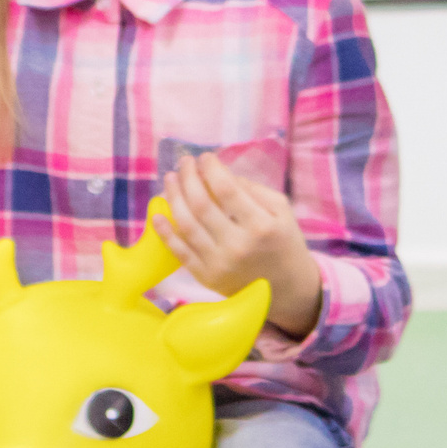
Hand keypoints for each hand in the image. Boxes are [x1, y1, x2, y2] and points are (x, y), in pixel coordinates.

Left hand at [155, 153, 320, 336]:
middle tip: (184, 163)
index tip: (205, 157)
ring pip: (187, 225)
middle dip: (188, 177)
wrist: (287, 289)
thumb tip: (218, 174)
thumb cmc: (284, 244)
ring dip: (173, 198)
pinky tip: (159, 215)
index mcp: (261, 226)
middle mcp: (238, 245)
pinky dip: (166, 233)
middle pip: (201, 204)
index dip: (211, 169)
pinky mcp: (207, 277)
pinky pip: (180, 252)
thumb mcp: (282, 212)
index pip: (227, 189)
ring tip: (170, 180)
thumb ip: (253, 190)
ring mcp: (219, 263)